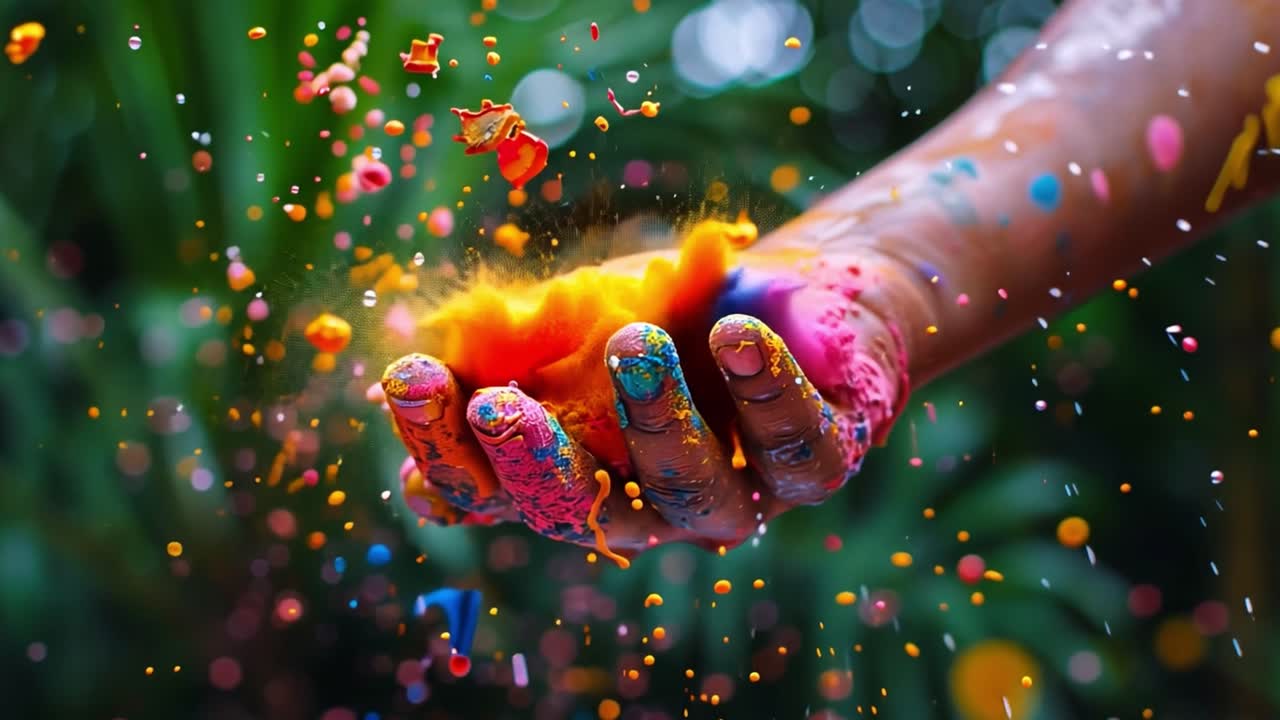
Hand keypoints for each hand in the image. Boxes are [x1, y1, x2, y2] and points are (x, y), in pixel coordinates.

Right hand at [379, 242, 906, 560]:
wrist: (794, 298)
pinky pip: (794, 442)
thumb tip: (407, 372)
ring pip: (689, 486)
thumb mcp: (583, 316)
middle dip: (535, 461)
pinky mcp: (820, 463)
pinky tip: (736, 333)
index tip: (407, 374)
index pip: (495, 487)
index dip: (444, 442)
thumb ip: (513, 347)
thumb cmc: (674, 312)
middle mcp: (648, 508)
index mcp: (578, 480)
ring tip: (632, 342)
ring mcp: (738, 496)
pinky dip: (765, 388)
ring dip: (655, 417)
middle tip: (496, 408)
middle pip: (582, 510)